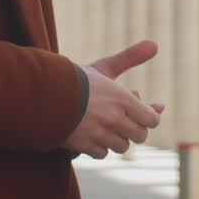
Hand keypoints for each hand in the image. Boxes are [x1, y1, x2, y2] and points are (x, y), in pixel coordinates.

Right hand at [62, 40, 164, 157]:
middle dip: (134, 128)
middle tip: (123, 119)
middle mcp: (114, 119)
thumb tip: (156, 45)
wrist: (42, 92)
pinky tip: (92, 135)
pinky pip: (102, 153)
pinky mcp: (84, 146)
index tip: (143, 112)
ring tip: (105, 125)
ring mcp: (99, 134)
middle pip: (140, 136)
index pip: (152, 119)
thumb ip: (131, 57)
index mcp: (123, 99)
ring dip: (117, 138)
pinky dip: (99, 146)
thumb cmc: (76, 79)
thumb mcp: (105, 66)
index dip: (149, 116)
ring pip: (122, 146)